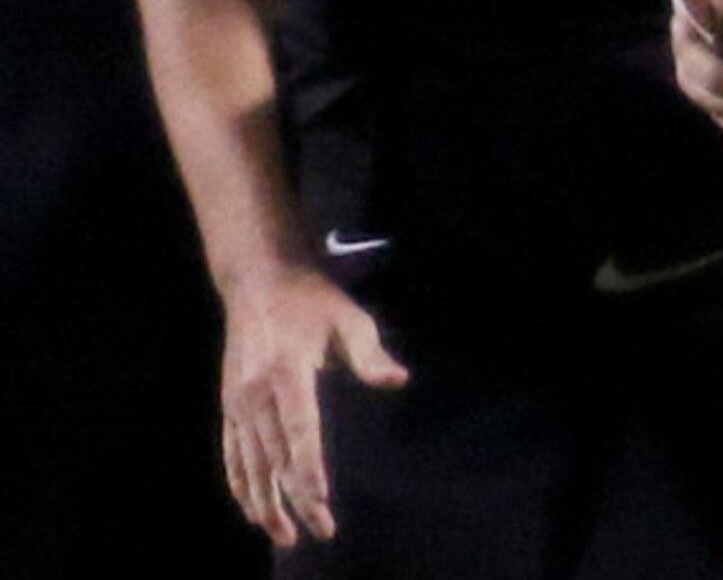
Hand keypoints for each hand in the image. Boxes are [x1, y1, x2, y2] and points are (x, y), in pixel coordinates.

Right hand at [218, 263, 407, 547]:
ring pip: (249, 465)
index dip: (307, 470)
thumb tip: (398, 380)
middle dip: (295, 499)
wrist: (259, 281)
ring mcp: (237, 402)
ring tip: (285, 536)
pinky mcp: (229, 406)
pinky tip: (254, 510)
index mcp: (287, 373)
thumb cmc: (313, 301)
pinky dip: (241, 485)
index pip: (299, 431)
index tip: (320, 501)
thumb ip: (370, 354)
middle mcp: (256, 393)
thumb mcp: (349, 318)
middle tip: (319, 532)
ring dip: (264, 503)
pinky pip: (232, 455)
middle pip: (275, 457)